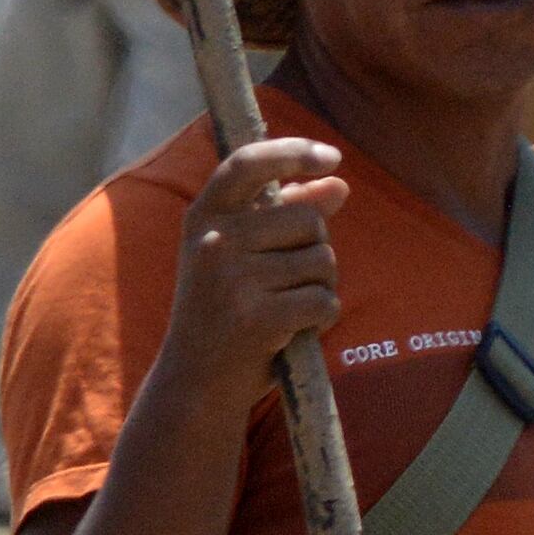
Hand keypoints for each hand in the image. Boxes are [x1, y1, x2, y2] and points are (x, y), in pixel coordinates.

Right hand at [159, 137, 349, 397]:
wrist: (194, 382)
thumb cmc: (224, 312)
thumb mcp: (242, 256)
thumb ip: (287, 216)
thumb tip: (338, 184)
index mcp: (202, 219)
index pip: (248, 163)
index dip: (293, 152)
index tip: (332, 158)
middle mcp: (213, 242)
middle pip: (309, 221)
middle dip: (314, 250)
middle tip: (280, 285)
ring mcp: (233, 280)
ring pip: (323, 261)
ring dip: (319, 287)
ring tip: (280, 310)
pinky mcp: (258, 318)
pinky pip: (324, 301)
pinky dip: (319, 319)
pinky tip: (288, 334)